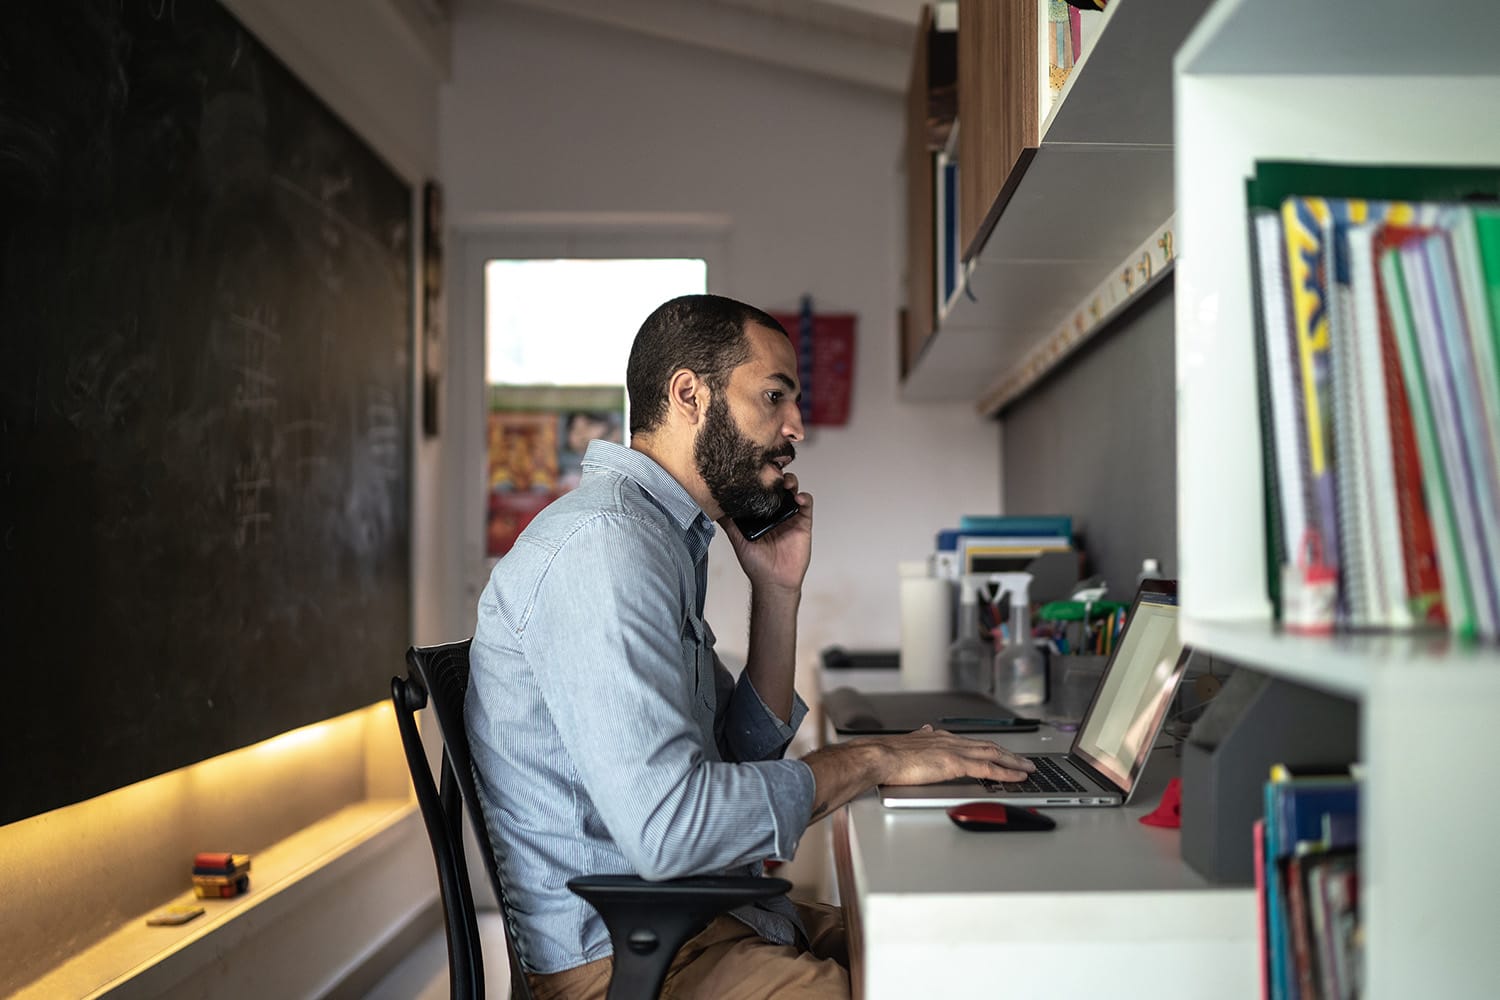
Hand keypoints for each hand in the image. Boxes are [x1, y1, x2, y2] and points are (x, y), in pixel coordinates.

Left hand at [717, 472, 811, 591]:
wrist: (774, 581)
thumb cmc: (756, 564)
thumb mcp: (737, 539)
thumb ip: (729, 523)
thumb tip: (714, 506)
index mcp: (760, 513)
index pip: (761, 489)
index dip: (759, 478)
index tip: (754, 469)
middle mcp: (774, 512)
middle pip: (777, 485)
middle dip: (775, 475)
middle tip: (771, 472)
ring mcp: (789, 515)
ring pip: (792, 490)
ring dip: (790, 482)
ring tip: (785, 483)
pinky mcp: (803, 522)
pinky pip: (806, 505)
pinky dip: (804, 498)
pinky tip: (798, 499)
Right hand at [860, 726, 1034, 785]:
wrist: (879, 757)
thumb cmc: (887, 756)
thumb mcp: (908, 742)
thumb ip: (920, 738)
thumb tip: (925, 731)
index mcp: (939, 738)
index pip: (972, 742)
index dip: (990, 748)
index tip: (1001, 752)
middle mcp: (951, 741)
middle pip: (988, 745)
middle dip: (1009, 753)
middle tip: (1024, 761)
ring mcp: (954, 751)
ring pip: (993, 754)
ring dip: (1013, 761)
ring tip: (1027, 768)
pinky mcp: (955, 763)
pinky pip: (987, 768)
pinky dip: (1005, 771)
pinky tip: (1016, 776)